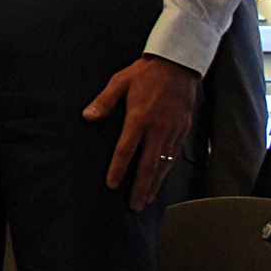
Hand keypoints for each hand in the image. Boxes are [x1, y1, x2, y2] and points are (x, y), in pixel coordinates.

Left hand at [84, 54, 198, 210]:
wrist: (178, 64)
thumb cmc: (146, 72)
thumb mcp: (120, 82)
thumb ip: (104, 101)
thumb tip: (88, 116)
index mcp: (139, 118)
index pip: (126, 151)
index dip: (118, 169)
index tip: (112, 185)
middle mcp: (158, 129)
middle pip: (148, 165)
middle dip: (141, 188)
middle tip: (134, 206)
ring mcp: (172, 131)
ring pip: (163, 164)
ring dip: (155, 184)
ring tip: (147, 200)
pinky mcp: (183, 130)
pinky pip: (174, 156)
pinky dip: (167, 172)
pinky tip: (161, 180)